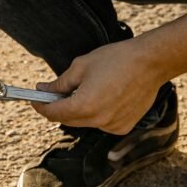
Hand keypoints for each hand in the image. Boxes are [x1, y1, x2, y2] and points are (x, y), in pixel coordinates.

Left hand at [31, 38, 168, 134]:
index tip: (35, 100)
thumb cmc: (117, 59)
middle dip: (58, 108)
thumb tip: (44, 90)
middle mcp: (97, 121)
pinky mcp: (122, 127)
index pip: (53, 113)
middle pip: (67, 120)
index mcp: (83, 106)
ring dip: (79, 110)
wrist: (151, 63)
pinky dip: (96, 114)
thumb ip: (60, 83)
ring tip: (84, 91)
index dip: (41, 107)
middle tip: (55, 94)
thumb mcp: (82, 66)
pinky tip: (104, 97)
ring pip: (84, 123)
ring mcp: (111, 127)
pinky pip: (101, 123)